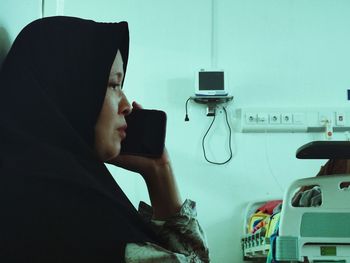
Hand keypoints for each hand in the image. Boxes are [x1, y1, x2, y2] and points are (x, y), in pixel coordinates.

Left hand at [108, 101, 181, 218]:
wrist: (155, 166)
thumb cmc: (136, 165)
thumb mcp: (118, 160)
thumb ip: (107, 154)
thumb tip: (92, 148)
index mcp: (123, 139)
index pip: (115, 126)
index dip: (111, 120)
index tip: (105, 113)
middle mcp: (131, 133)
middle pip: (124, 120)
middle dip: (120, 113)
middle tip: (114, 106)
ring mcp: (141, 130)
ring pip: (134, 117)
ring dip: (130, 110)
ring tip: (124, 104)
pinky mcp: (150, 128)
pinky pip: (145, 116)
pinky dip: (141, 109)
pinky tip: (135, 105)